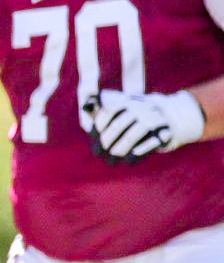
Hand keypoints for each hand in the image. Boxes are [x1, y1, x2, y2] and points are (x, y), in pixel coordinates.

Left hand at [84, 90, 205, 162]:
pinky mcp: (165, 133)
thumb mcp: (126, 109)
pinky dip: (136, 154)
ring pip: (130, 137)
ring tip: (111, 161)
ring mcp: (153, 120)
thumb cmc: (141, 116)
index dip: (98, 126)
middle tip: (98, 153)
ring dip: (118, 151)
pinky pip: (148, 145)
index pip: (108, 113)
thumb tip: (86, 108)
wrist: (176, 115)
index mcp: (129, 102)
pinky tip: (129, 161)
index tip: (94, 137)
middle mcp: (141, 109)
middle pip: (117, 127)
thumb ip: (106, 110)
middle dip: (105, 142)